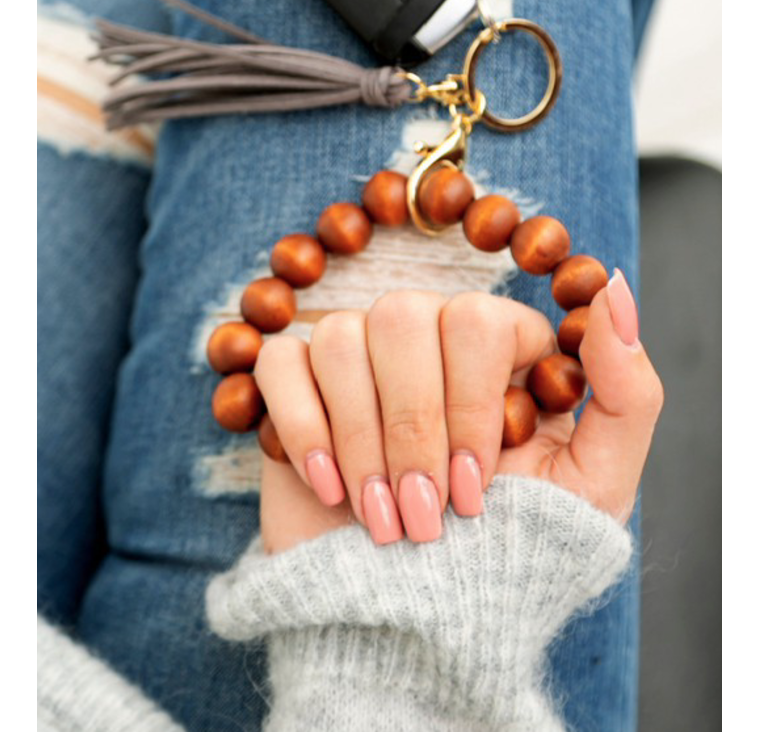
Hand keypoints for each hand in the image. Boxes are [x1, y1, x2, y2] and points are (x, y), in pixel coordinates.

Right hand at [254, 271, 662, 553]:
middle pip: (403, 315)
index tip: (476, 490)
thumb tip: (616, 290)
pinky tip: (330, 488)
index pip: (476, 319)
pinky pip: (282, 361)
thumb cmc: (515, 551)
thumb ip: (628, 391)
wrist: (420, 619)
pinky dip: (304, 427)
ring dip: (360, 440)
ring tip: (381, 519)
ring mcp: (359, 359)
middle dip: (412, 429)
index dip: (470, 406)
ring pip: (341, 336)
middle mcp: (427, 337)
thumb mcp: (594, 485)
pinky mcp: (297, 387)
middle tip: (426, 515)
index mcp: (498, 345)